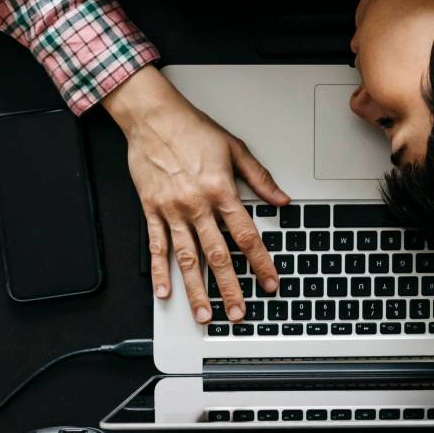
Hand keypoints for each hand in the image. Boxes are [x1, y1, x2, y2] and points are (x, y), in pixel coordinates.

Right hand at [103, 66, 289, 324]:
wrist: (153, 117)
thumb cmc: (192, 129)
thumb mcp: (235, 148)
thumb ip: (260, 178)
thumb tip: (282, 200)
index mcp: (221, 191)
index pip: (246, 236)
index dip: (261, 263)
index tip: (270, 283)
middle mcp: (196, 205)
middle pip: (218, 256)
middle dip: (230, 289)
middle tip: (239, 313)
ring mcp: (172, 210)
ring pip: (187, 258)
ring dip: (197, 290)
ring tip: (205, 315)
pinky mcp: (151, 210)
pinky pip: (157, 246)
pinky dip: (161, 271)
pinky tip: (165, 292)